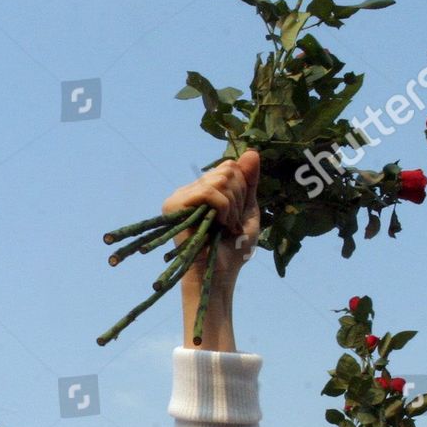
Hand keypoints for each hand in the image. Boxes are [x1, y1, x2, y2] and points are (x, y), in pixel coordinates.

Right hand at [163, 151, 261, 290]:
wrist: (219, 275)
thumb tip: (252, 151)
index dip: (242, 188)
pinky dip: (223, 208)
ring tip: (225, 226)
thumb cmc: (233, 249)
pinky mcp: (174, 205)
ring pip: (219, 180)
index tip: (237, 215)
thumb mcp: (247, 210)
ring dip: (231, 207)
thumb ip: (249, 182)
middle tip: (231, 224)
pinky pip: (209, 191)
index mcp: (204, 191)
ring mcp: (180, 197)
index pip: (229, 167)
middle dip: (238, 199)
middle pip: (226, 171)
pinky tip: (219, 225)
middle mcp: (190, 191)